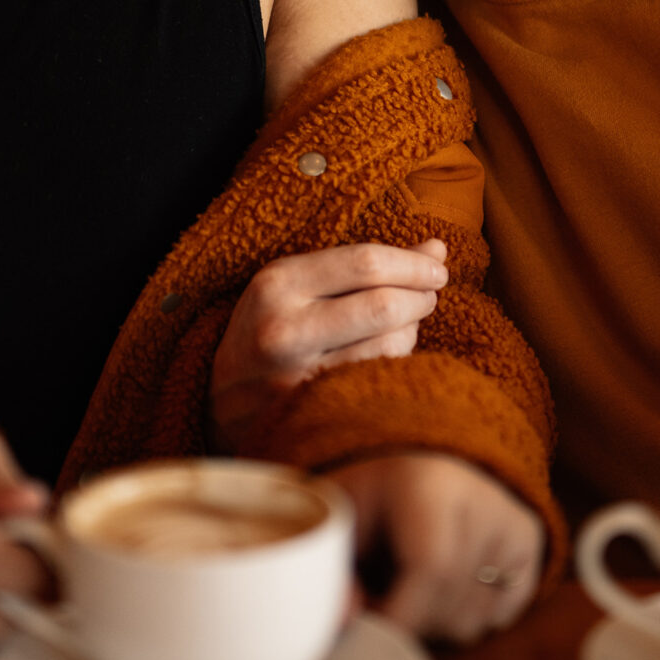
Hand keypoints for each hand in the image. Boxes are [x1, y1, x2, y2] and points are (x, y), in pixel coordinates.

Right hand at [211, 240, 448, 446]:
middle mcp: (283, 329)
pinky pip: (381, 379)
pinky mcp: (313, 411)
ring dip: (412, 332)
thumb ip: (364, 265)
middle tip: (428, 295)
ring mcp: (297, 377)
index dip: (413, 264)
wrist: (223, 399)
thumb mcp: (301, 284)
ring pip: (390, 346)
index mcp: (277, 283)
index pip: (365, 262)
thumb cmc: (273, 328)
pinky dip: (397, 362)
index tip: (437, 267)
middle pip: (384, 305)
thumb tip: (437, 247)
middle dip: (420, 297)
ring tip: (400, 326)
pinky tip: (384, 356)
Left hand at [327, 451, 542, 644]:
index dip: (399, 613)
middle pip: (451, 604)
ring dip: (435, 622)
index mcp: (430, 482)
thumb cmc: (373, 498)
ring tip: (413, 582)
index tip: (370, 628)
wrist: (422, 464)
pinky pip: (498, 618)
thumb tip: (343, 625)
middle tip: (382, 599)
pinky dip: (465, 615)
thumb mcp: (340, 523)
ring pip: (472, 621)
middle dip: (409, 623)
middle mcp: (484, 498)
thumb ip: (334, 574)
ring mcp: (513, 523)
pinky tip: (446, 583)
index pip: (432, 567)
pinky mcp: (531, 544)